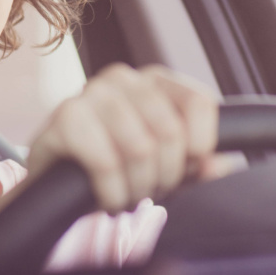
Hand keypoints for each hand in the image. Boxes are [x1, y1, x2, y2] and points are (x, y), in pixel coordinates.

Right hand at [26, 64, 219, 213]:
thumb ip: (199, 166)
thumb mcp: (166, 169)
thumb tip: (218, 165)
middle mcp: (122, 77)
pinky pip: (105, 161)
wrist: (56, 187)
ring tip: (127, 195)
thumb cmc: (117, 169)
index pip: (199, 102)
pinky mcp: (64, 116)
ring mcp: (90, 92)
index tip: (186, 170)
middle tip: (149, 190)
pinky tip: (106, 197)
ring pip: (140, 147)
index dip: (199, 147)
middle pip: (170, 130)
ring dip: (137, 187)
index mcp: (154, 81)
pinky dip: (111, 192)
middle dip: (165, 175)